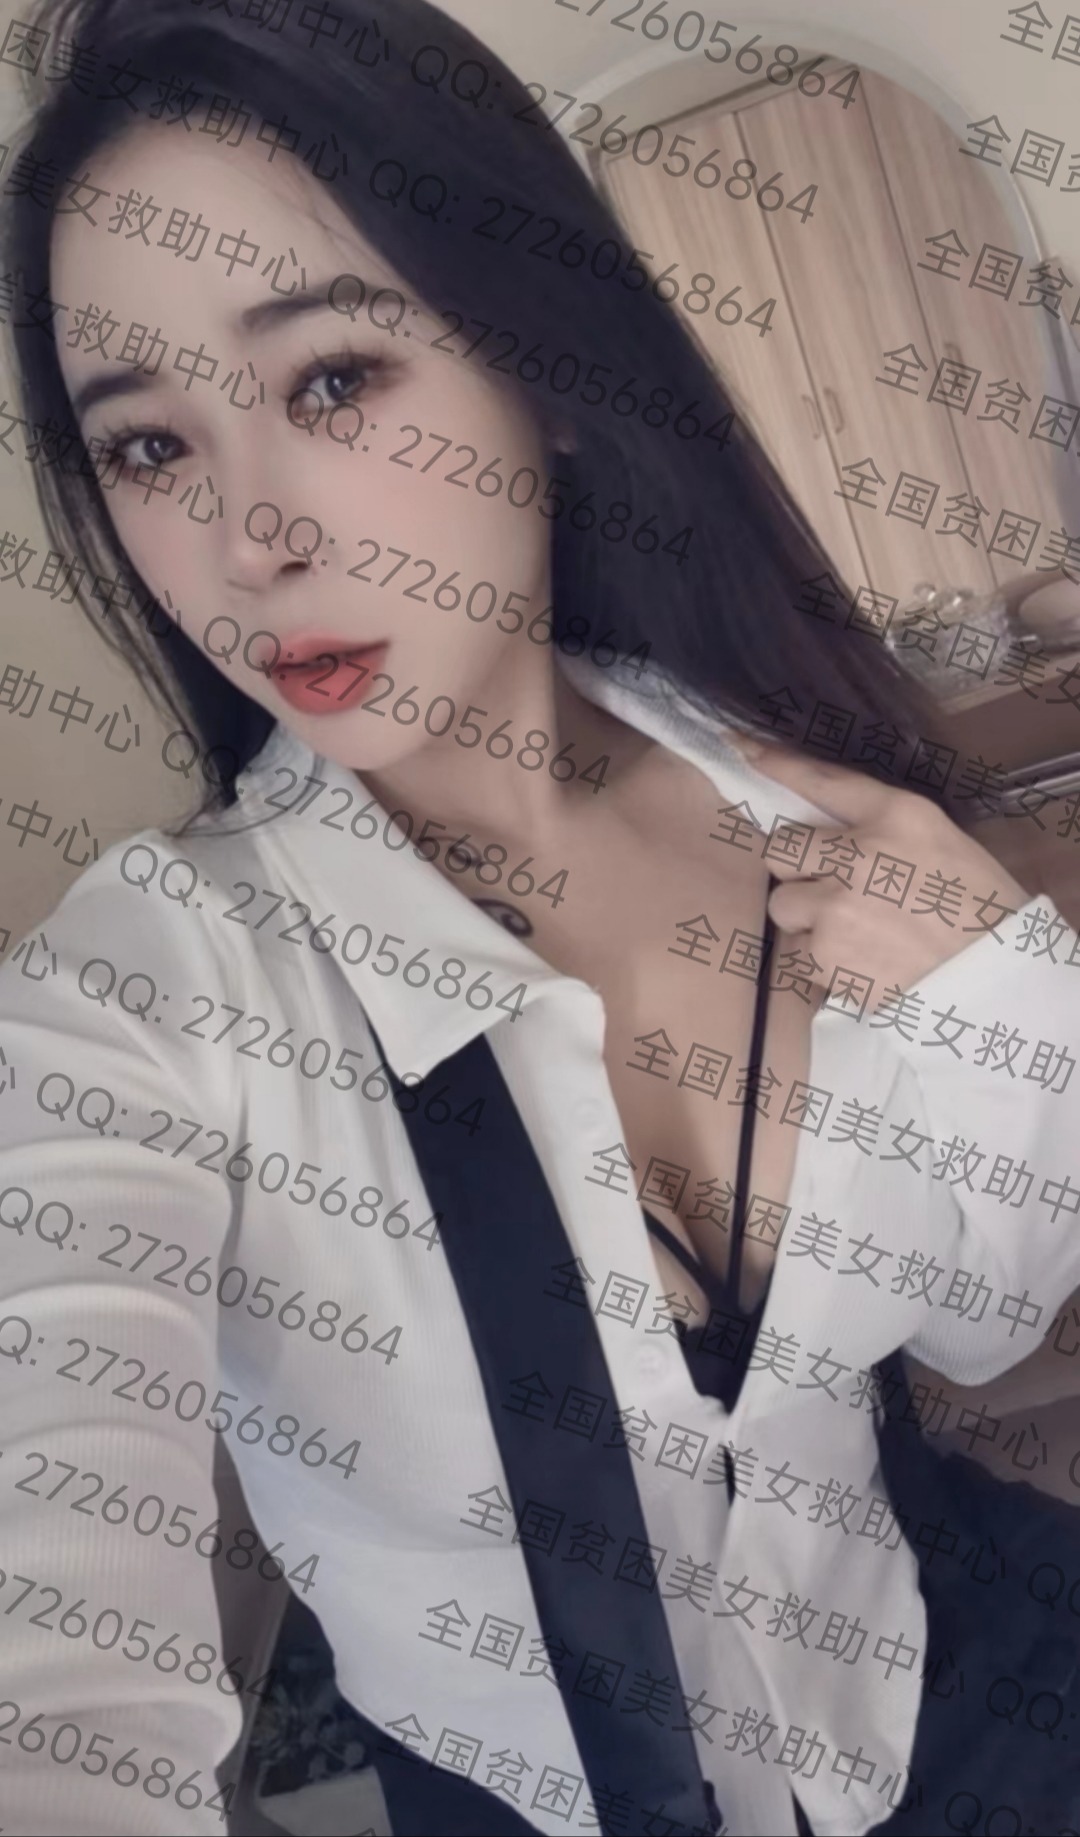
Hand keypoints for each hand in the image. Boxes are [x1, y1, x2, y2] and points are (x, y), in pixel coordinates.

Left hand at [734, 739, 1031, 1009]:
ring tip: (852, 932)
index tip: (744, 748)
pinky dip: (822, 959)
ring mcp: (835, 907)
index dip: (779, 764)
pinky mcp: (825, 956)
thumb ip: (881, 826)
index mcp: (895, 815)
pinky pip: (800, 952)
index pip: (821, 780)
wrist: (992, 978)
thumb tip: (827, 827)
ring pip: (783, 904)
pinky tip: (862, 961)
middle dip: (797, 869)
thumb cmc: (978, 906)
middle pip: (780, 849)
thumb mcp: (940, 840)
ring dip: (807, 917)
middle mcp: (856, 854)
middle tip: (830, 886)